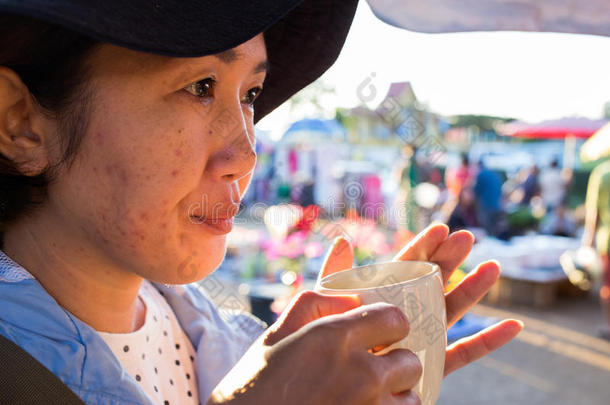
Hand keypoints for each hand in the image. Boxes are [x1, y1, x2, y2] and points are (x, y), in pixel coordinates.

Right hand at [208, 291, 422, 404]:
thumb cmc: (253, 387)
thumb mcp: (276, 336)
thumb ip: (315, 301)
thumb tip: (347, 279)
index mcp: (334, 338)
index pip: (396, 319)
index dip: (390, 325)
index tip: (380, 334)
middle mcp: (359, 374)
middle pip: (410, 362)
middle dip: (396, 363)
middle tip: (372, 369)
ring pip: (411, 399)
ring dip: (396, 396)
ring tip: (365, 396)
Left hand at [318, 223, 522, 376]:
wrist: (336, 388)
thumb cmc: (330, 345)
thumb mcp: (329, 308)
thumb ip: (337, 277)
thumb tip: (344, 241)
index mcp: (383, 297)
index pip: (406, 266)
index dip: (423, 247)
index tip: (441, 229)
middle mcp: (407, 314)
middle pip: (433, 282)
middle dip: (449, 260)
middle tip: (466, 238)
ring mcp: (422, 338)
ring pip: (452, 311)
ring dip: (473, 290)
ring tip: (492, 268)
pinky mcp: (433, 366)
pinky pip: (465, 353)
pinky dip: (490, 342)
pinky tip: (513, 326)